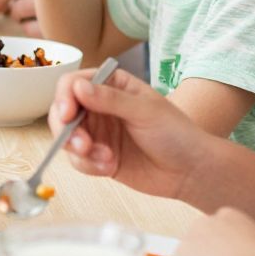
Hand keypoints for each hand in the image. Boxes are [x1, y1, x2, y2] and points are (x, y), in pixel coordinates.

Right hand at [48, 65, 210, 200]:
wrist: (191, 171)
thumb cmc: (177, 133)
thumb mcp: (146, 111)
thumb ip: (111, 99)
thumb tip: (77, 87)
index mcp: (111, 86)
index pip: (73, 83)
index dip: (65, 97)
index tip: (68, 114)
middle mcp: (99, 106)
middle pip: (62, 111)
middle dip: (67, 130)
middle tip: (81, 145)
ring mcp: (98, 132)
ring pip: (67, 137)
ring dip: (78, 150)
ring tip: (103, 159)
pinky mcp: (97, 157)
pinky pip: (78, 160)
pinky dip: (88, 165)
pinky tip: (109, 167)